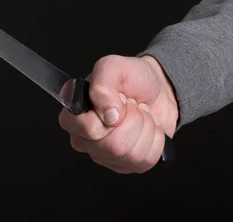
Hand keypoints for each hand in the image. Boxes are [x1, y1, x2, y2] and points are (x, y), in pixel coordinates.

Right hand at [58, 54, 177, 172]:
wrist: (158, 88)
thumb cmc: (132, 77)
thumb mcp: (113, 66)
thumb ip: (102, 85)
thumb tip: (108, 115)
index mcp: (75, 115)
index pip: (88, 129)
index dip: (109, 115)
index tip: (118, 99)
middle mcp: (86, 140)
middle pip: (113, 145)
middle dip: (133, 119)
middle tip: (131, 105)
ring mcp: (106, 156)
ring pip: (131, 154)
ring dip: (145, 127)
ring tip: (140, 114)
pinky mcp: (127, 165)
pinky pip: (146, 160)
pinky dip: (155, 138)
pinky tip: (148, 127)